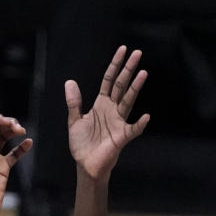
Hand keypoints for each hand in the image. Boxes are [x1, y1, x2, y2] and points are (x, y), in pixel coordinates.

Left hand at [67, 46, 149, 180]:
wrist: (85, 164)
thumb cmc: (82, 143)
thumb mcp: (74, 121)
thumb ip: (74, 102)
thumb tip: (70, 81)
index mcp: (101, 104)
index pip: (109, 80)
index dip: (115, 65)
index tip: (123, 50)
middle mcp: (112, 110)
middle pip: (121, 85)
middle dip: (128, 69)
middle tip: (137, 53)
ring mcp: (119, 122)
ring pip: (128, 101)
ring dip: (135, 88)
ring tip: (143, 73)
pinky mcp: (121, 137)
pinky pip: (133, 129)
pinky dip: (140, 124)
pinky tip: (146, 116)